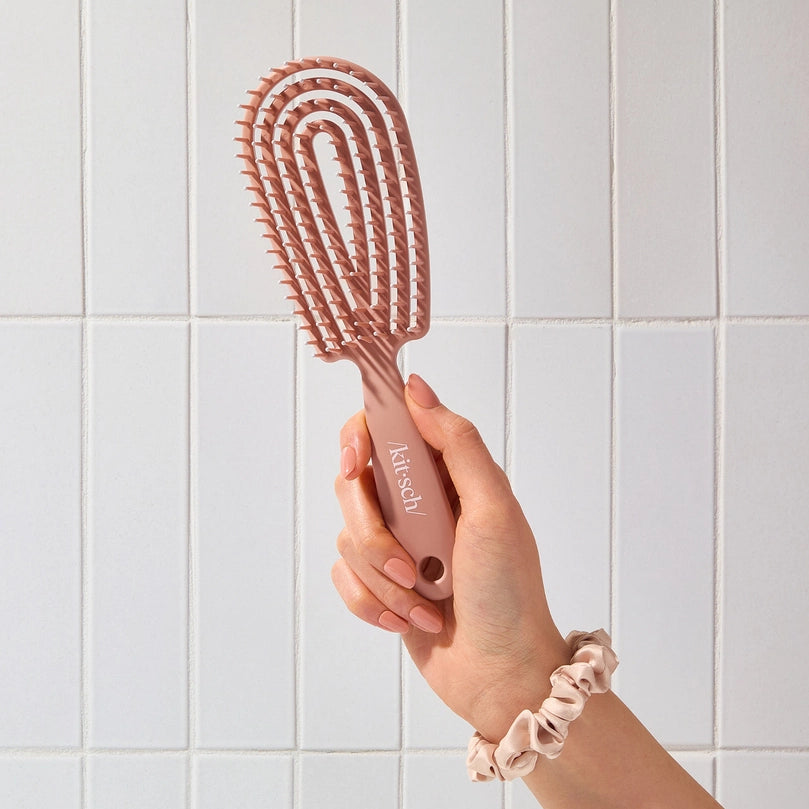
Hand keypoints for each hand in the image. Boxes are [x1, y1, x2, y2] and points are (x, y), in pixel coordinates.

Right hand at [332, 374, 569, 740]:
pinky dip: (371, 603)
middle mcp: (418, 501)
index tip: (358, 465)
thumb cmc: (508, 591)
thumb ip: (457, 443)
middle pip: (354, 485)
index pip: (387, 428)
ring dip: (382, 578)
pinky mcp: (379, 581)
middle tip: (407, 561)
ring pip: (348, 534)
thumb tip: (416, 388)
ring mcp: (397, 541)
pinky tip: (407, 620)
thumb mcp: (493, 508)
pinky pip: (344, 575)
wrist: (500, 673)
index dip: (361, 438)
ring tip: (423, 601)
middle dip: (374, 531)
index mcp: (448, 473)